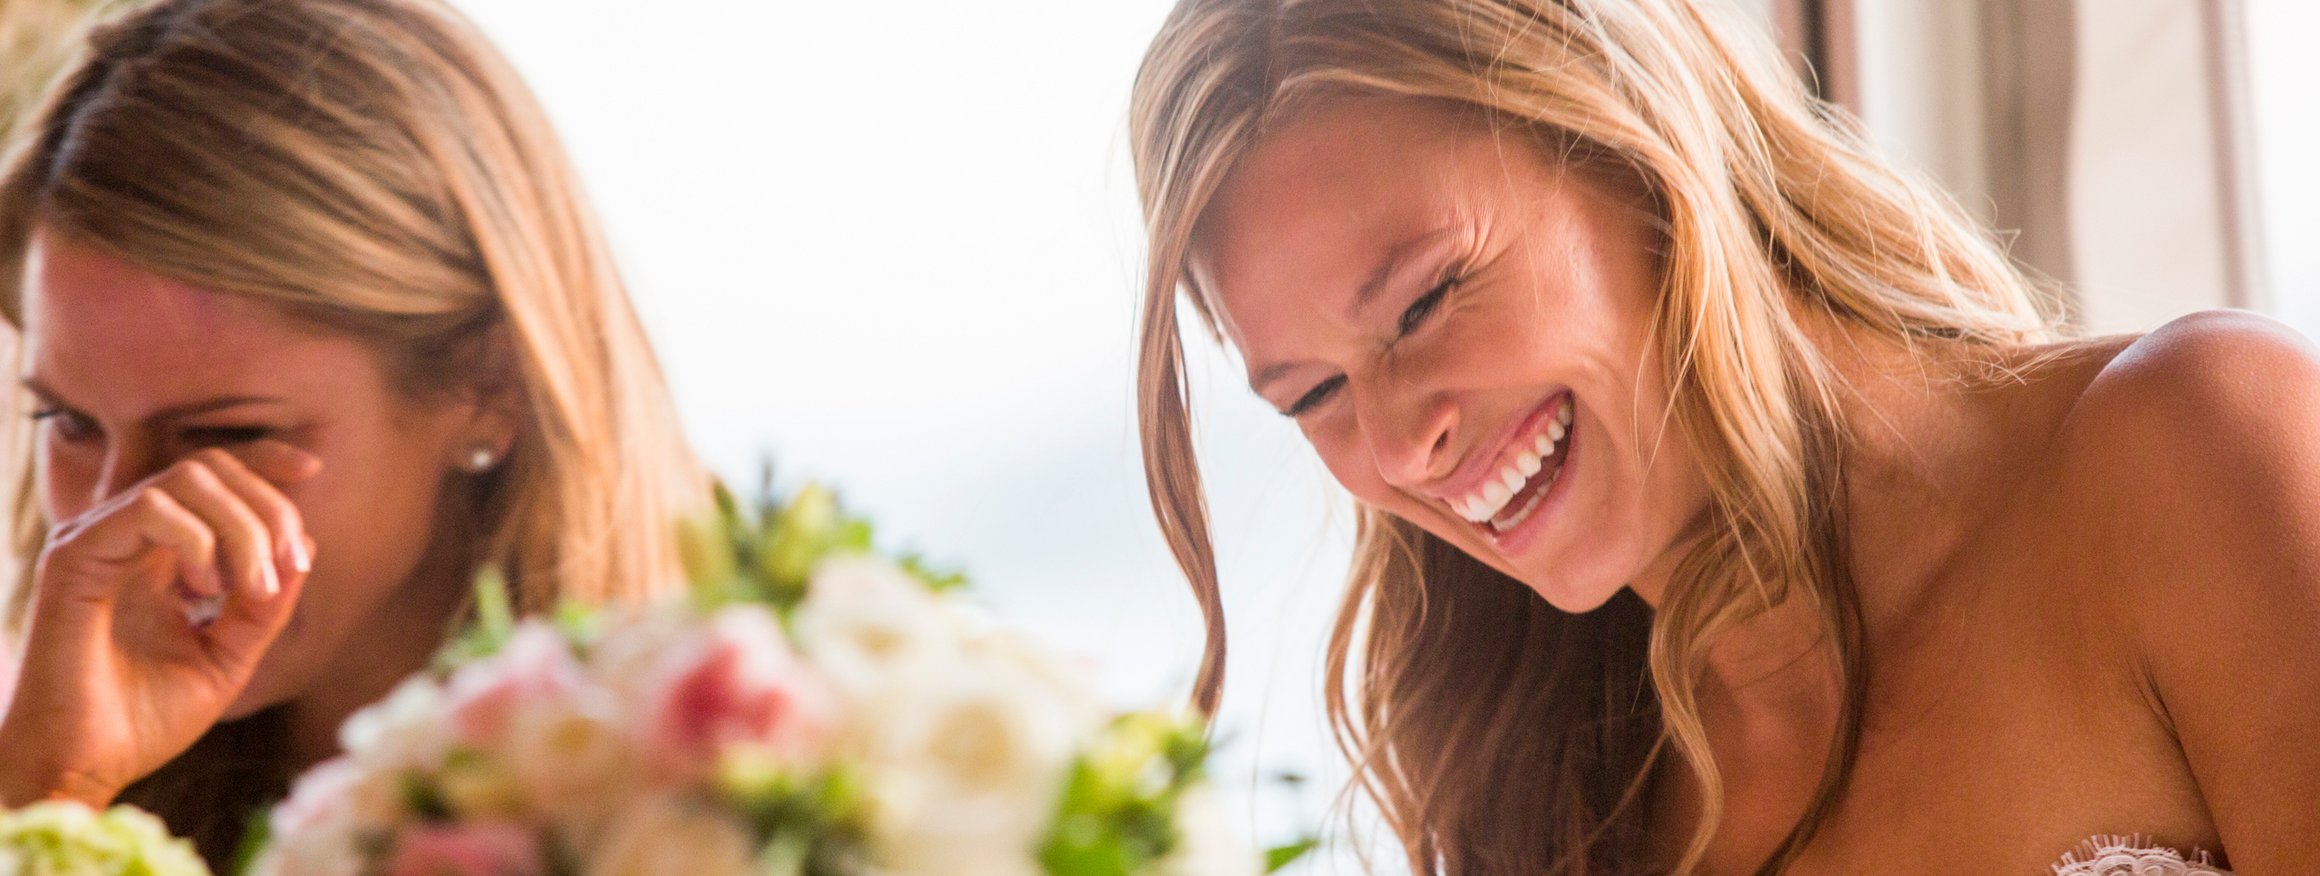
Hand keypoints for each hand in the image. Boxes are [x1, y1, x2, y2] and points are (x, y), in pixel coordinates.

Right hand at [0, 442, 320, 806]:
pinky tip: (205, 590)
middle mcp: (124, 537)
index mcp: (157, 553)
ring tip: (250, 588)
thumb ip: (264, 606)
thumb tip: (305, 548)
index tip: (313, 471)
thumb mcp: (228, 657)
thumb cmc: (143, 722)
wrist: (82, 769)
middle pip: (210, 467)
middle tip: (289, 567)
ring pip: (186, 479)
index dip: (264, 460)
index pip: (211, 474)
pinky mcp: (74, 557)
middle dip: (268, 507)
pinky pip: (149, 509)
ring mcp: (96, 540)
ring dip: (242, 526)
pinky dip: (198, 539)